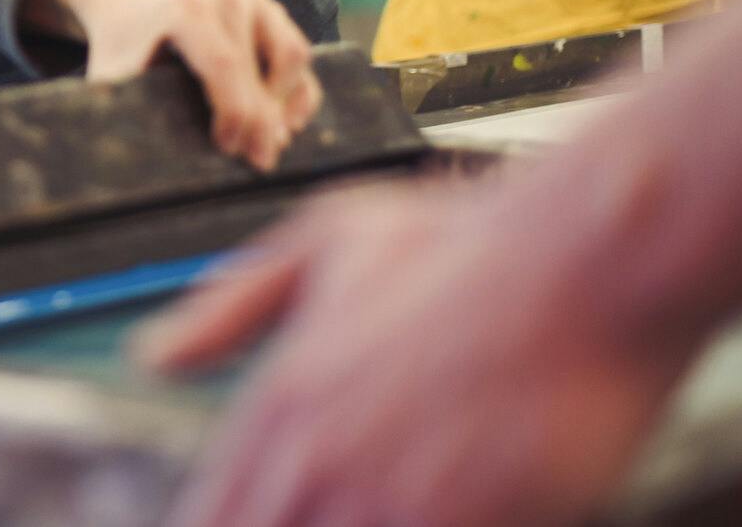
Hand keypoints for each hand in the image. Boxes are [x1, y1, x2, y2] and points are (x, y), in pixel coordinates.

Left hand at [23, 0, 317, 168]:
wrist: (130, 5)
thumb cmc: (121, 49)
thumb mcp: (111, 77)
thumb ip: (123, 110)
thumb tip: (138, 169)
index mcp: (183, 10)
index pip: (223, 65)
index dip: (234, 112)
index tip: (230, 150)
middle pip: (257, 69)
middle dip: (262, 122)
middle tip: (260, 162)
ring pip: (290, 58)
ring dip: (285, 105)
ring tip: (271, 143)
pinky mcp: (267, 8)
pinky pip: (297, 51)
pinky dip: (298, 89)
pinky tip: (290, 121)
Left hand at [137, 182, 700, 526]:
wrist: (590, 263)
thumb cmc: (468, 244)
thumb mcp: (325, 242)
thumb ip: (232, 306)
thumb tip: (151, 359)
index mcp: (279, 402)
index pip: (212, 517)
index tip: (254, 518)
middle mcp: (317, 461)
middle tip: (333, 508)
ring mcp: (390, 503)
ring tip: (385, 509)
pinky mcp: (463, 523)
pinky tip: (448, 517)